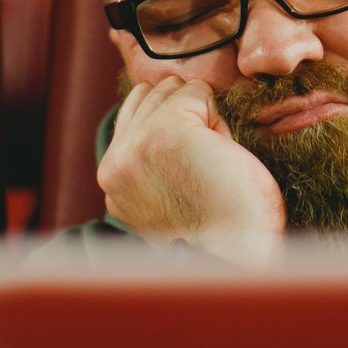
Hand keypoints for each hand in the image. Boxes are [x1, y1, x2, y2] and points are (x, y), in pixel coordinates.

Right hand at [98, 76, 284, 266]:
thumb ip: (152, 158)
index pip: (135, 113)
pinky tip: (222, 154)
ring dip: (200, 116)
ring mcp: (137, 143)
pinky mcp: (167, 130)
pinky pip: (198, 92)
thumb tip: (164, 109)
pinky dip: (218, 117)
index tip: (193, 172)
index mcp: (112, 179)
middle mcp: (116, 160)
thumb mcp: (165, 194)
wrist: (236, 258)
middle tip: (205, 167)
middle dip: (187, 119)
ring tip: (211, 160)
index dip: (177, 130)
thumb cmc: (220, 233)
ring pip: (172, 89)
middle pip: (152, 95)